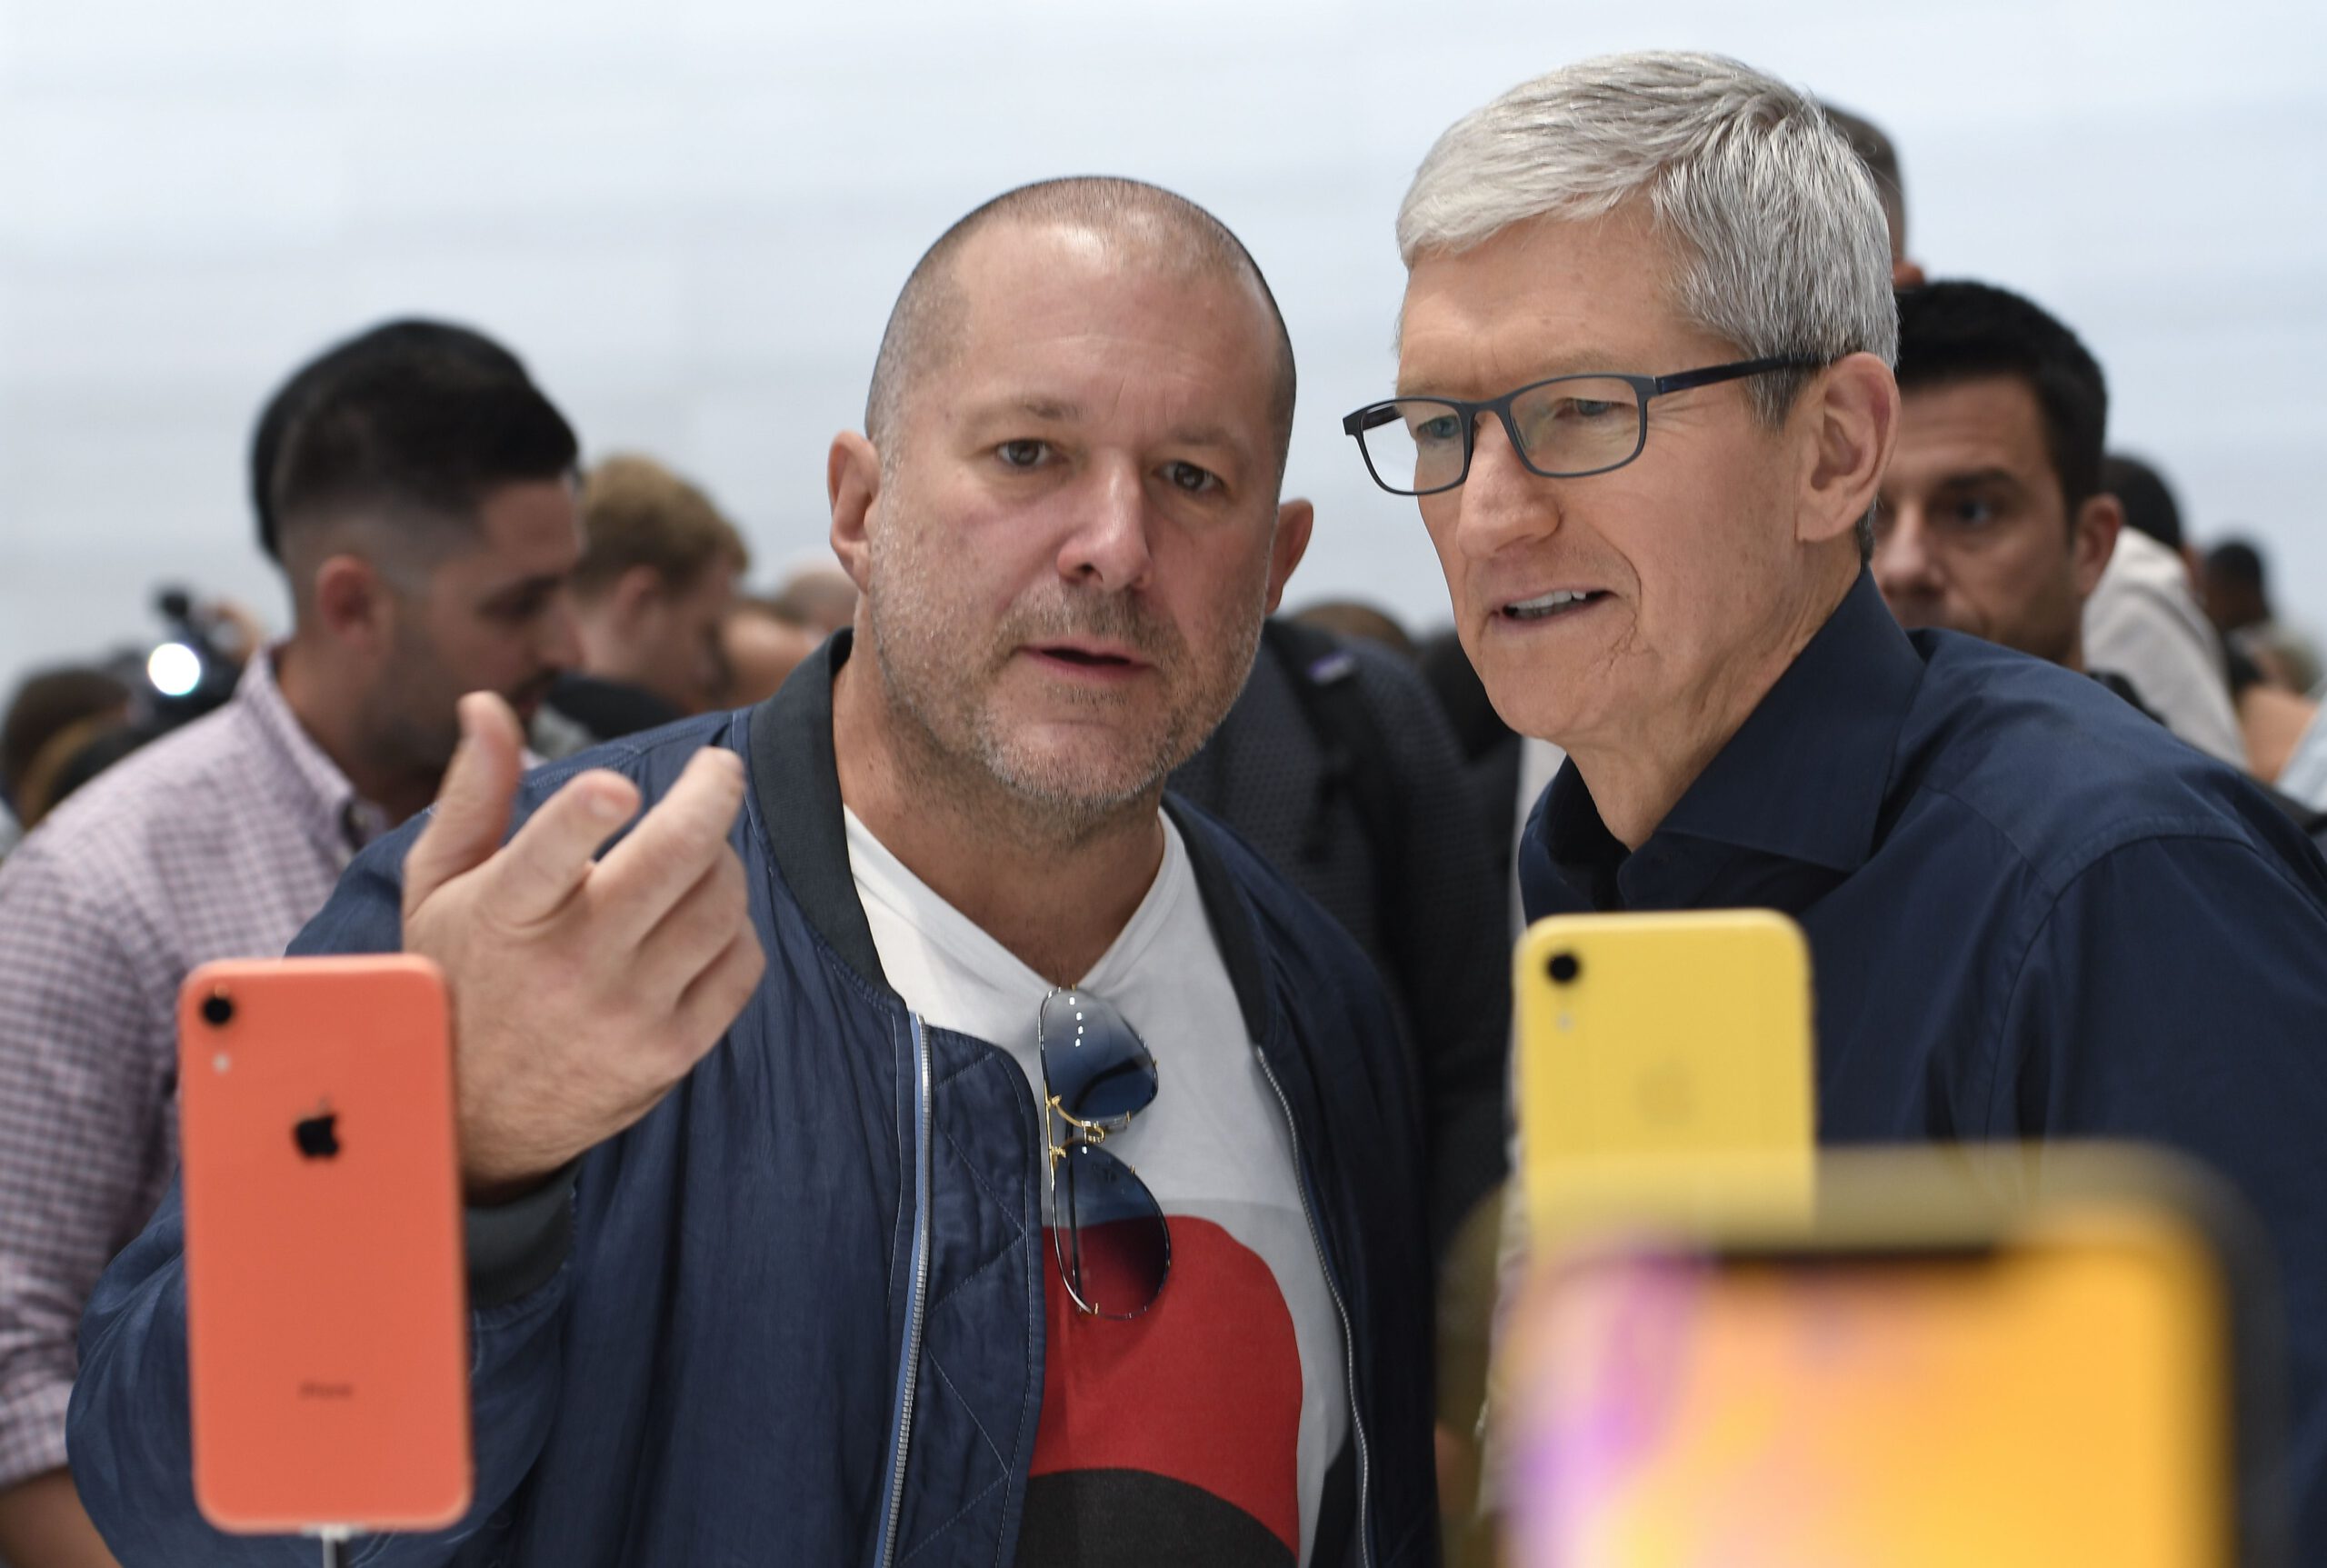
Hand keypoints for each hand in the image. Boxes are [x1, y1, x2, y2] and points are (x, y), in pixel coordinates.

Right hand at [401, 694, 765, 1201]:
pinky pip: (742, 963)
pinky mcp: (673, 1051)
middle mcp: (569, 965)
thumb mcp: (439, 887)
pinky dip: (734, 929)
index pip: (550, 854)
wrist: (471, 1119)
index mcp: (504, 914)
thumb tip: (486, 704)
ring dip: (721, 862)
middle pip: (676, 860)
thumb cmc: (458, 975)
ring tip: (695, 855)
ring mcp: (627, 1013)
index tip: (619, 784)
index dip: (586, 812)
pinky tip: (701, 921)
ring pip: (720, 903)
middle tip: (717, 770)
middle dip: (712, 794)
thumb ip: (474, 793)